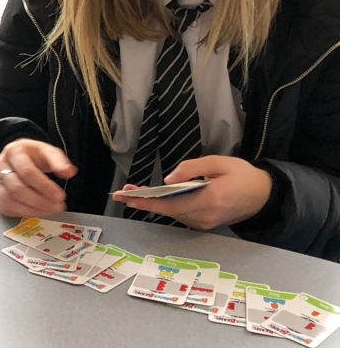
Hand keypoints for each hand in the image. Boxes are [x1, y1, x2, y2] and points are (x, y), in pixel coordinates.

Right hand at [0, 139, 76, 217]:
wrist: (17, 158)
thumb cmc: (33, 156)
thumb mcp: (48, 152)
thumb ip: (59, 161)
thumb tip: (69, 172)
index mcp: (13, 151)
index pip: (27, 172)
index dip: (44, 186)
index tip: (60, 196)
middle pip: (16, 188)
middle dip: (39, 201)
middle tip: (57, 206)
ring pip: (9, 201)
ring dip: (33, 209)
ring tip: (51, 210)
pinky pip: (6, 208)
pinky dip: (24, 213)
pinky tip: (39, 211)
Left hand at [112, 155, 271, 228]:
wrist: (264, 195)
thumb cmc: (242, 174)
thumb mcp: (218, 162)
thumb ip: (191, 169)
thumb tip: (168, 178)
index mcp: (209, 199)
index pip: (170, 203)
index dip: (146, 201)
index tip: (126, 197)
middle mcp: (205, 216)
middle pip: (168, 210)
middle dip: (143, 202)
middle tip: (122, 194)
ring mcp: (205, 223)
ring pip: (173, 213)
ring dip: (153, 204)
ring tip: (134, 193)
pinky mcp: (206, 224)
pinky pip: (181, 215)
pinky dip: (166, 206)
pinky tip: (155, 197)